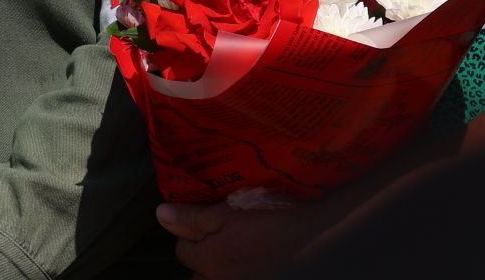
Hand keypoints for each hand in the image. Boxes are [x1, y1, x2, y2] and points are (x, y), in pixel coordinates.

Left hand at [157, 199, 326, 279]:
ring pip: (218, 279)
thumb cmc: (277, 219)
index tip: (202, 222)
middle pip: (199, 274)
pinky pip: (239, 277)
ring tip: (236, 251)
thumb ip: (193, 218)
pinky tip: (252, 259)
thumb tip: (161, 215)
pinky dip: (238, 270)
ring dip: (221, 268)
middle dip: (203, 259)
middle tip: (219, 240)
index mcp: (211, 262)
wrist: (322, 236)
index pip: (183, 252)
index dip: (189, 233)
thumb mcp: (230, 212)